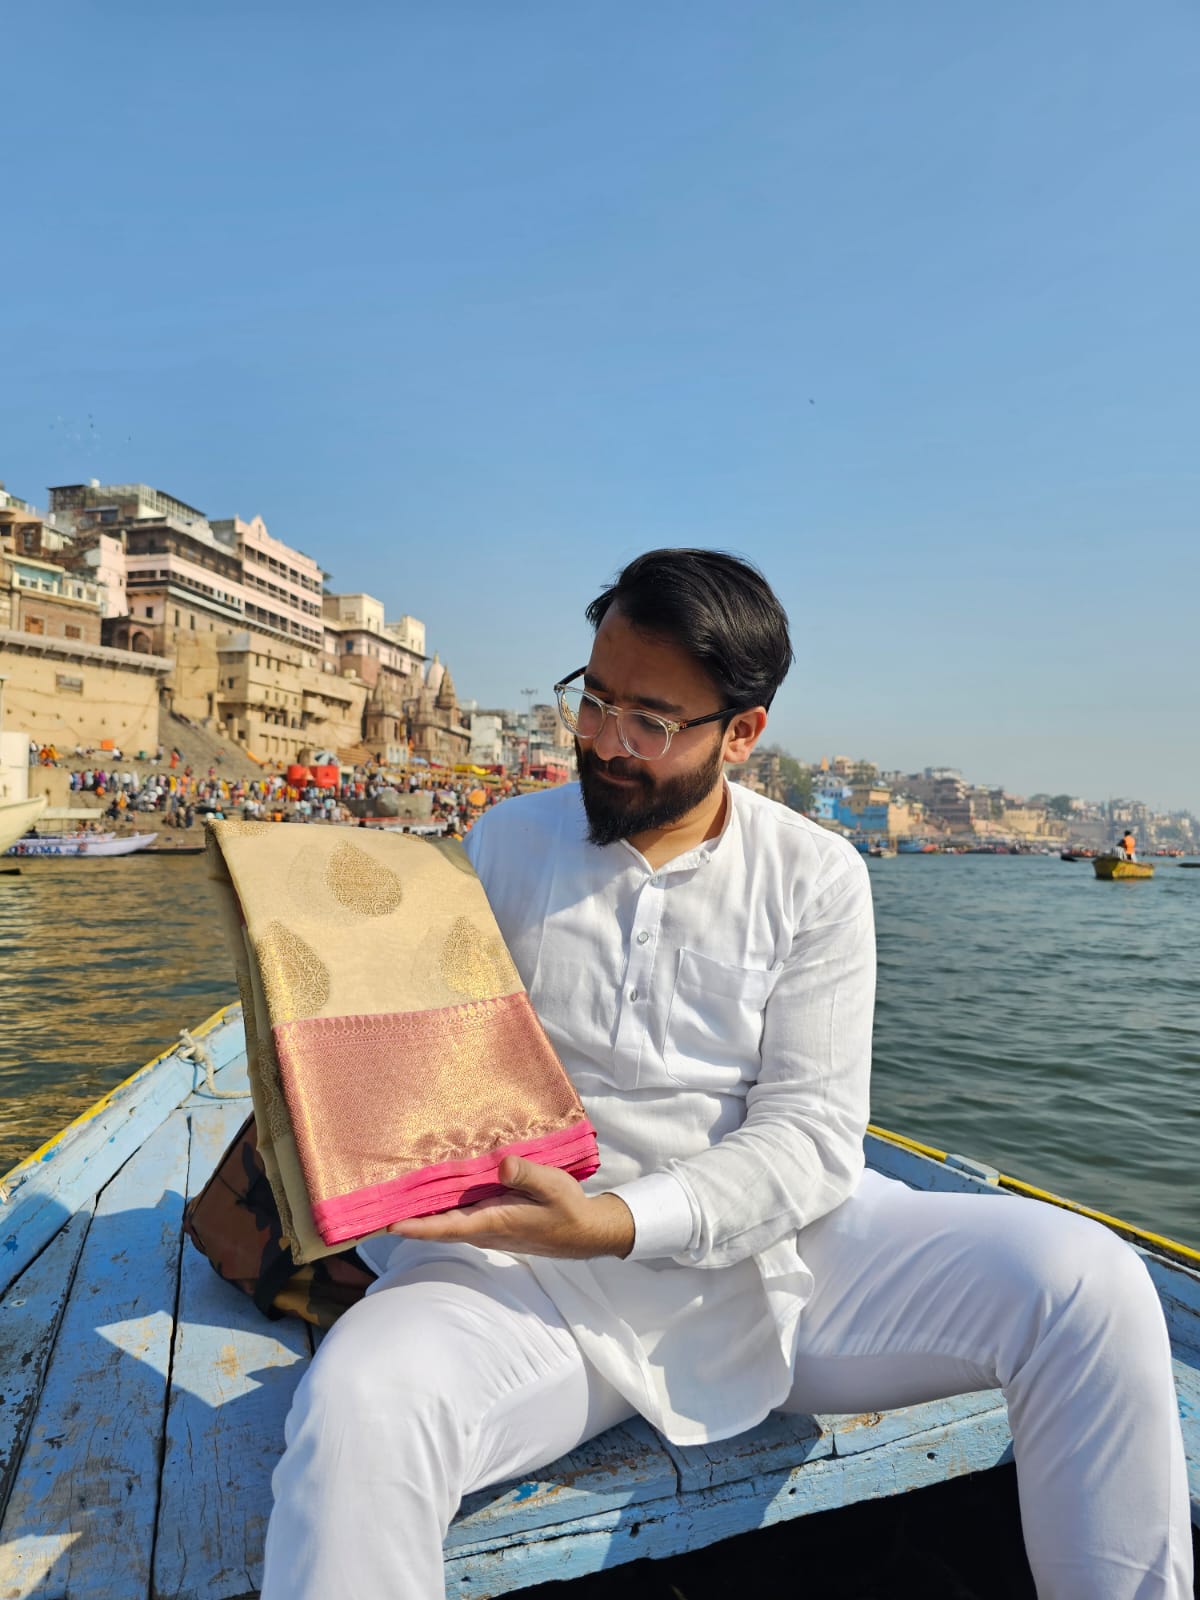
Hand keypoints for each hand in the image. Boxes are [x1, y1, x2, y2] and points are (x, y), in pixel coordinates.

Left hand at [386, 1156, 634, 1259]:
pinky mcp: (493, 1223)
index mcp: (495, 1222)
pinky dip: (441, 1211)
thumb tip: (502, 1164)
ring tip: (395, 1199)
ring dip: (423, 1216)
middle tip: (377, 1208)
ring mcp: (488, 1229)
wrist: (585, 1233)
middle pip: (439, 1228)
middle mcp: (486, 1229)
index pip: (449, 1228)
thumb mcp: (553, 1186)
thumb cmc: (568, 1210)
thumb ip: (527, 1174)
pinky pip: (459, 1219)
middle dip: (410, 1221)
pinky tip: (433, 1195)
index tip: (390, 1225)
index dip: (419, 1228)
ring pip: (448, 1224)